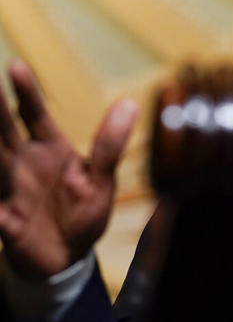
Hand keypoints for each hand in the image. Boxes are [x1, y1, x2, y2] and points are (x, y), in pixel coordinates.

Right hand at [0, 59, 138, 278]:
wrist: (68, 256)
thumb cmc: (84, 211)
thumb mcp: (103, 178)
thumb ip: (110, 144)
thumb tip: (130, 103)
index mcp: (49, 149)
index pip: (34, 115)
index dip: (26, 92)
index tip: (16, 65)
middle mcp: (22, 163)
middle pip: (2, 131)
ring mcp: (8, 190)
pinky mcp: (3, 222)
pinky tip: (0, 212)